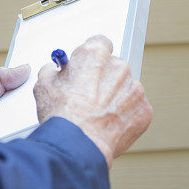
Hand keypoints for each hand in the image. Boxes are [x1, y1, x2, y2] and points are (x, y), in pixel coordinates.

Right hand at [33, 35, 151, 167]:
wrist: (78, 145)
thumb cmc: (62, 115)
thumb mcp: (44, 84)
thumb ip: (53, 70)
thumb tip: (55, 70)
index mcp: (95, 54)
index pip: (100, 43)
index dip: (92, 57)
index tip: (88, 66)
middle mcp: (119, 66)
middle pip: (114, 67)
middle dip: (103, 79)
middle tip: (89, 96)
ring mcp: (135, 88)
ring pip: (126, 89)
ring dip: (115, 98)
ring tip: (98, 115)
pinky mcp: (145, 110)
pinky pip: (135, 109)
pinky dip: (125, 115)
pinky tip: (109, 124)